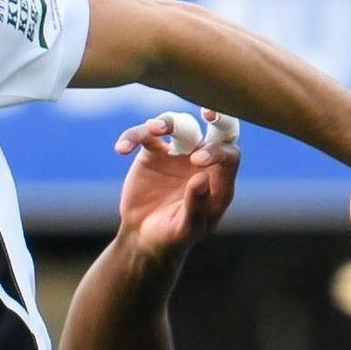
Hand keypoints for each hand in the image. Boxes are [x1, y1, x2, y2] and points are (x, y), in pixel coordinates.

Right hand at [113, 110, 237, 257]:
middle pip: (218, 129)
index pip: (229, 155)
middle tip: (209, 112)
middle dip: (218, 117)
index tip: (196, 160)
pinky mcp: (153, 151)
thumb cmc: (174, 236)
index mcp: (219, 179)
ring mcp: (179, 152)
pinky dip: (133, 137)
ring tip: (153, 129)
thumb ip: (196, 205)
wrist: (144, 237)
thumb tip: (202, 178)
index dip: (217, 151)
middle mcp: (203, 160)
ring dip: (167, 123)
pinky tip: (122, 149)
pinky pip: (145, 134)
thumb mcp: (186, 229)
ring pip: (179, 124)